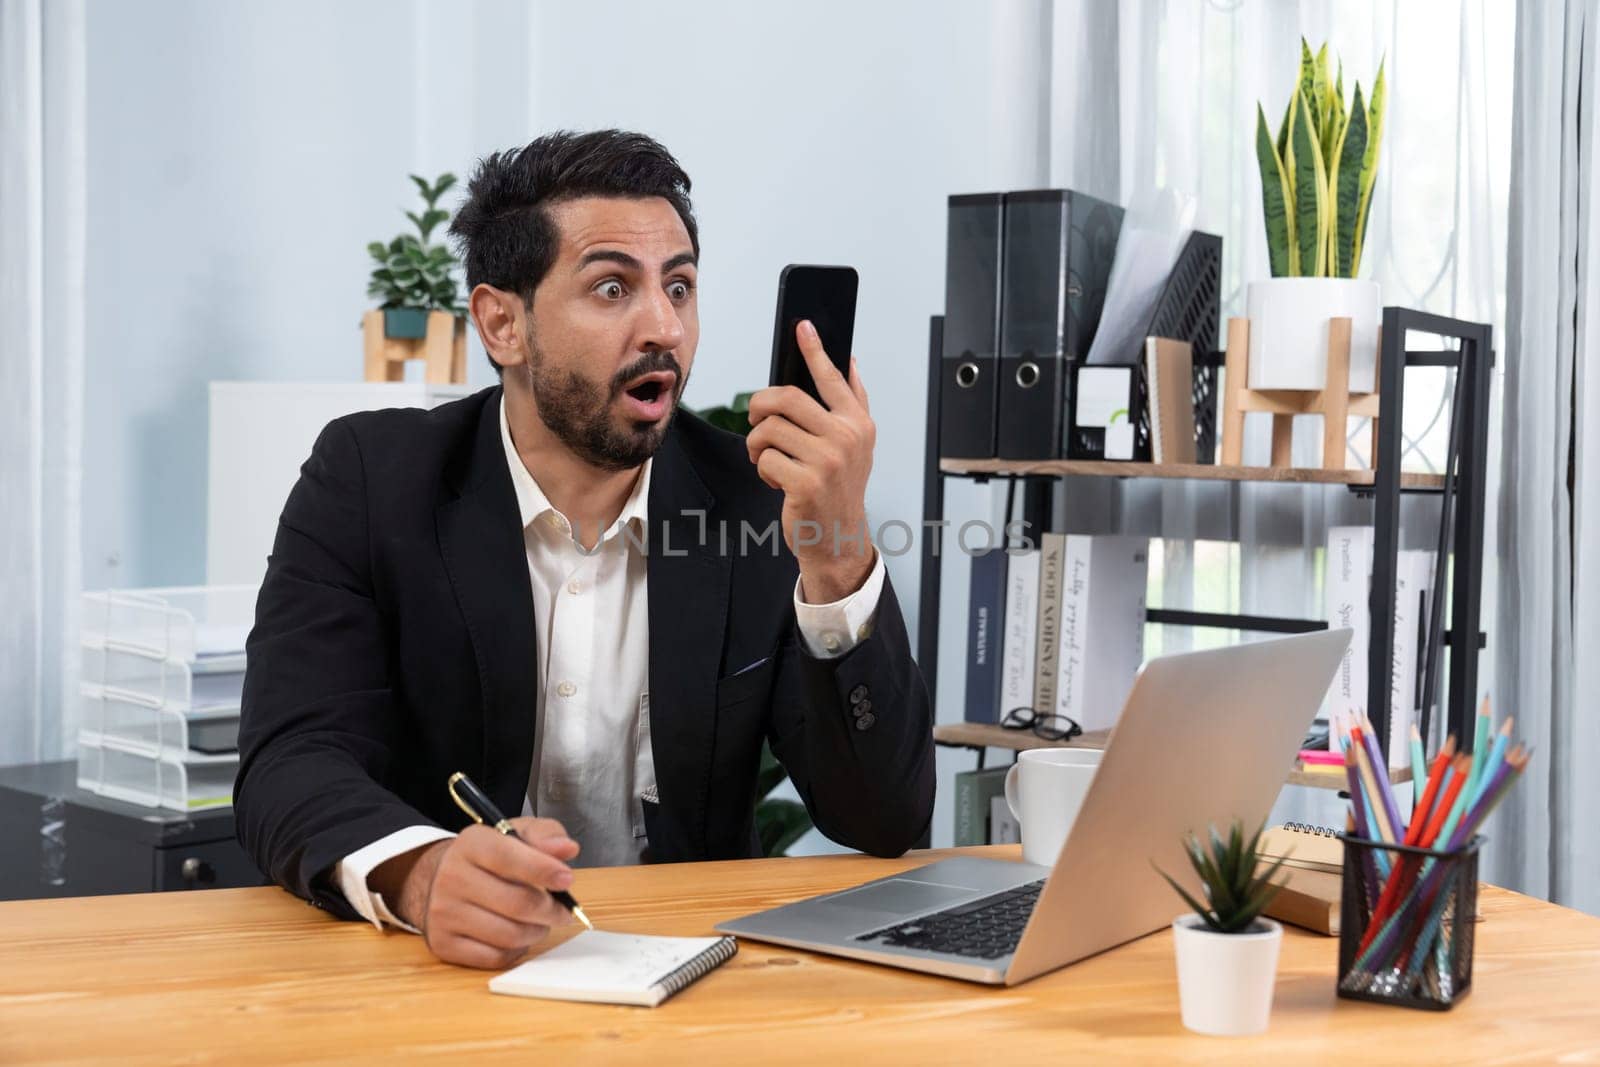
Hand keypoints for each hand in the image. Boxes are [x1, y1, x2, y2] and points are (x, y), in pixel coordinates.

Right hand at [376, 817, 581, 968]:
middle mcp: (452, 877)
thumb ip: (546, 836)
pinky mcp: (443, 944)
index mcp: (472, 844)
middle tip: (563, 910)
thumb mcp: (517, 833)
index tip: (567, 879)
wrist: (439, 879)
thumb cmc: (489, 858)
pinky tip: (518, 935)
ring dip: (537, 931)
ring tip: (540, 921)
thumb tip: (567, 849)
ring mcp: (444, 913)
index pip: (509, 858)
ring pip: (509, 935)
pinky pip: (495, 957)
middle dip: (551, 910)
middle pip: (517, 903)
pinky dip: (516, 949)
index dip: (543, 870)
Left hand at [746, 320, 876, 602]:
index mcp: (859, 424)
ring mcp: (828, 461)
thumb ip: (853, 405)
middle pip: (787, 398)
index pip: (833, 378)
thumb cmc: (839, 488)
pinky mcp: (806, 484)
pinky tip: (776, 481)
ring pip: (770, 429)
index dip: (816, 350)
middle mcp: (847, 438)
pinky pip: (766, 459)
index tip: (803, 326)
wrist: (837, 538)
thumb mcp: (856, 446)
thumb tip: (848, 360)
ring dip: (758, 444)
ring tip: (767, 458)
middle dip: (760, 405)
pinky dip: (763, 470)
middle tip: (755, 417)